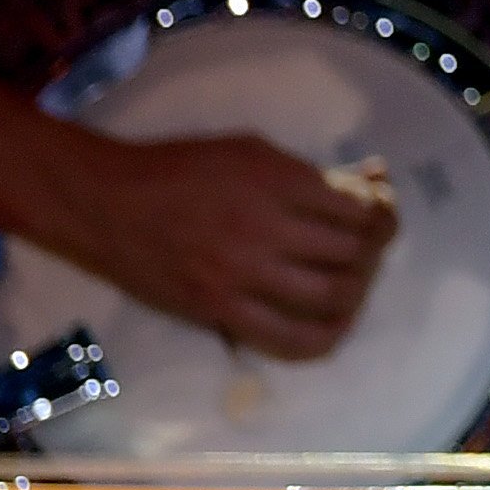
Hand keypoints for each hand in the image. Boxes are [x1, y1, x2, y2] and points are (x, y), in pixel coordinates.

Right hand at [39, 125, 399, 359]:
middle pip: (354, 254)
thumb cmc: (183, 168)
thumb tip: (372, 182)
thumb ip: (311, 173)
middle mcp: (265, 230)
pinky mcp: (218, 311)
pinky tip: (330, 321)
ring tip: (351, 281)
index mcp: (278, 182)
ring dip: (356, 291)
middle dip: (374, 253)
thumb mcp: (253, 151)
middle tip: (368, 250)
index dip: (382, 216)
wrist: (106, 204)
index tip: (379, 216)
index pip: (360, 209)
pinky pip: (288, 338)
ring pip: (331, 296)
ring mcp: (241, 276)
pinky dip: (323, 334)